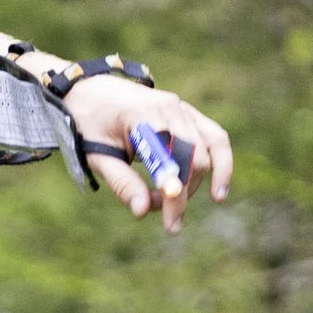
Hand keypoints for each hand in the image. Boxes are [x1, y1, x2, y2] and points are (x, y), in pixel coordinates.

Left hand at [59, 72, 233, 231]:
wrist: (90, 91)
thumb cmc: (90, 125)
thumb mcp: (96, 156)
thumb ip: (121, 183)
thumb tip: (142, 211)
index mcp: (141, 117)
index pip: (169, 158)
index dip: (174, 191)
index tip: (171, 221)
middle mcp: (167, 108)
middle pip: (192, 158)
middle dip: (183, 195)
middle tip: (167, 222)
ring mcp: (180, 108)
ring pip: (208, 150)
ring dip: (199, 183)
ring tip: (181, 211)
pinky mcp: (187, 112)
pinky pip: (215, 137)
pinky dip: (221, 162)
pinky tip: (218, 190)